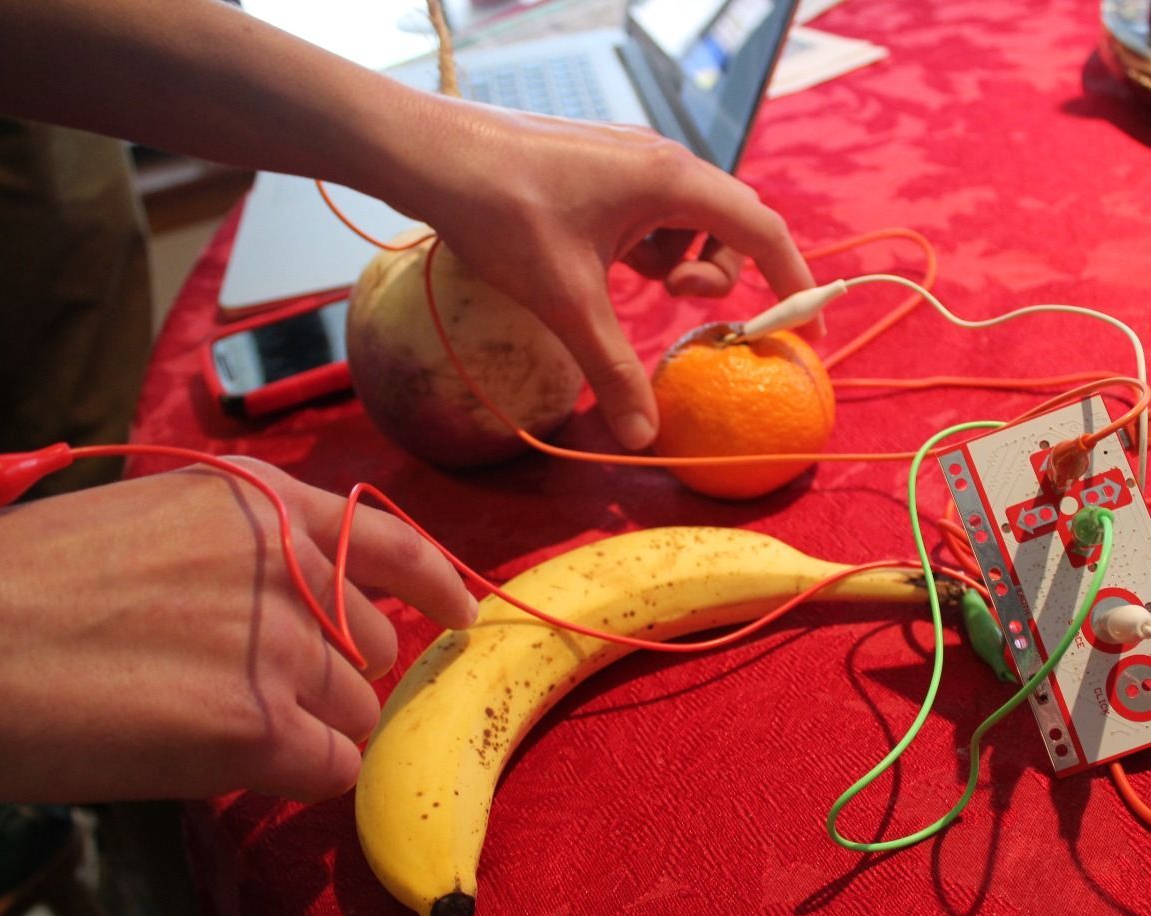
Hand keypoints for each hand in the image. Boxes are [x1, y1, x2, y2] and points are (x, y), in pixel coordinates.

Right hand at [0, 460, 476, 803]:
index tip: (464, 615)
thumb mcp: (155, 526)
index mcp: (263, 503)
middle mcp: (290, 564)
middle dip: (336, 677)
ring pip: (352, 715)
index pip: (391, 543)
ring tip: (218, 727)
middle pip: (373, 648)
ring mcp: (282, 645)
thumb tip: (296, 616)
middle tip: (261, 692)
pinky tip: (230, 764)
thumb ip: (245, 558)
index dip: (438, 586)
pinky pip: (326, 770)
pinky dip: (295, 776)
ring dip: (307, 732)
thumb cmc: (26, 584)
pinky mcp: (258, 727)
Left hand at [395, 102, 821, 450]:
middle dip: (721, 272)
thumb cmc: (504, 213)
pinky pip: (649, 214)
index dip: (792, 279)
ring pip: (686, 219)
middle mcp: (660, 161)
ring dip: (679, 260)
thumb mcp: (567, 301)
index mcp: (671, 179)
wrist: (434, 157)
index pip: (761, 228)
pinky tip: (609, 269)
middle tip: (682, 304)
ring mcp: (628, 163)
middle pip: (729, 221)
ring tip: (640, 286)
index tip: (805, 329)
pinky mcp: (600, 172)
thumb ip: (613, 368)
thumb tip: (644, 435)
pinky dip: (646, 248)